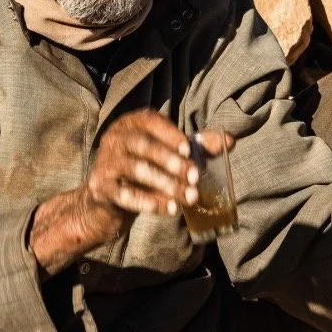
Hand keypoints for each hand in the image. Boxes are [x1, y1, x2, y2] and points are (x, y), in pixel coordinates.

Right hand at [30, 111, 233, 275]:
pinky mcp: (100, 187)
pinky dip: (149, 202)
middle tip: (195, 177)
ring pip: (136, 169)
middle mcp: (114, 138)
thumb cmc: (145, 171)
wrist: (109, 202)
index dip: (170, 134)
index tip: (189, 150)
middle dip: (171, 161)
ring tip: (189, 198)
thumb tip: (231, 140)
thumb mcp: (169, 155)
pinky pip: (126, 194)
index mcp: (131, 124)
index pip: (149, 120)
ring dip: (165, 184)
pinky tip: (171, 210)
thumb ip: (198, 147)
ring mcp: (105, 162)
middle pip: (143, 145)